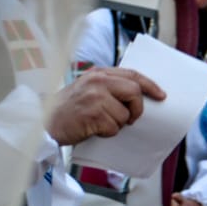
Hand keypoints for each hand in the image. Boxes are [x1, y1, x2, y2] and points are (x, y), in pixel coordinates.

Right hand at [47, 68, 165, 145]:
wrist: (44, 122)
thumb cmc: (68, 109)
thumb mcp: (88, 89)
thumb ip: (109, 87)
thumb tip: (138, 96)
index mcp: (98, 73)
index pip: (132, 75)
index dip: (150, 85)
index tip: (161, 95)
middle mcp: (97, 81)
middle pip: (135, 92)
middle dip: (137, 109)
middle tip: (130, 118)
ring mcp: (95, 97)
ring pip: (124, 114)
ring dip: (117, 124)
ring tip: (99, 122)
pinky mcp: (93, 114)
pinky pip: (114, 127)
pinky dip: (107, 132)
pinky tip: (92, 128)